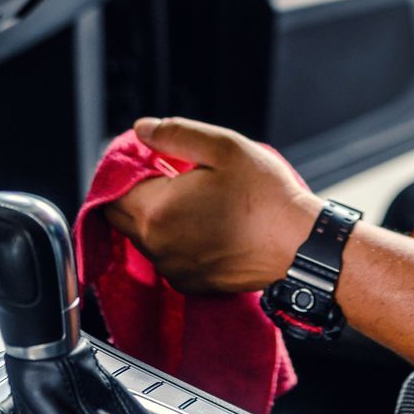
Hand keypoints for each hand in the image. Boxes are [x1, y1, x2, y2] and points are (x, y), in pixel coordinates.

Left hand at [105, 117, 323, 295]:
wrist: (300, 246)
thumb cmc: (265, 196)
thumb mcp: (224, 148)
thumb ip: (175, 135)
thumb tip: (140, 130)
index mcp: (157, 210)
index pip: (114, 187)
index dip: (126, 167)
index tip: (148, 155)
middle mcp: (156, 245)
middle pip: (120, 215)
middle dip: (134, 192)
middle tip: (168, 172)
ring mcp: (172, 268)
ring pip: (143, 236)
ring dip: (155, 215)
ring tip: (191, 196)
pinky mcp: (189, 283)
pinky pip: (166, 256)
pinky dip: (173, 238)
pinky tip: (203, 222)